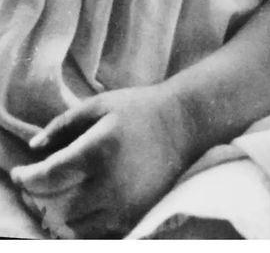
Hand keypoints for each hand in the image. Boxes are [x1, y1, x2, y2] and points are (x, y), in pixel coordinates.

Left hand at [10, 85, 192, 238]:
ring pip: (73, 225)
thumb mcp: (101, 105)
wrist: (186, 123)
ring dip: (57, 214)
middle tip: (35, 185)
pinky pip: (96, 231)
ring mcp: (124, 204)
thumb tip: (34, 147)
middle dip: (38, 197)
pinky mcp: (135, 215)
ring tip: (57, 198)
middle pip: (55, 206)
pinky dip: (81, 223)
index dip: (26, 178)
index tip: (17, 174)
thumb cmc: (141, 108)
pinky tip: (80, 206)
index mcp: (99, 151)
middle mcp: (110, 183)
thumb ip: (64, 125)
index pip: (47, 177)